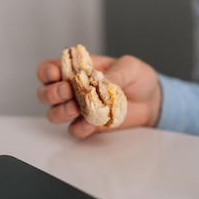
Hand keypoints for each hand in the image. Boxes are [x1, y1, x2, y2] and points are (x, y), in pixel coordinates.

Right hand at [37, 54, 161, 137]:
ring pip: (54, 114)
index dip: (47, 72)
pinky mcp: (89, 125)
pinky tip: (88, 124)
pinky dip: (78, 127)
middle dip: (51, 93)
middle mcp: (73, 89)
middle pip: (45, 93)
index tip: (55, 74)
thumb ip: (114, 73)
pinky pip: (75, 130)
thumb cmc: (137, 78)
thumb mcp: (129, 67)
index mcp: (78, 69)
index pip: (50, 70)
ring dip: (60, 112)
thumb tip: (102, 81)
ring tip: (75, 108)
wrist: (152, 100)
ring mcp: (79, 109)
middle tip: (67, 91)